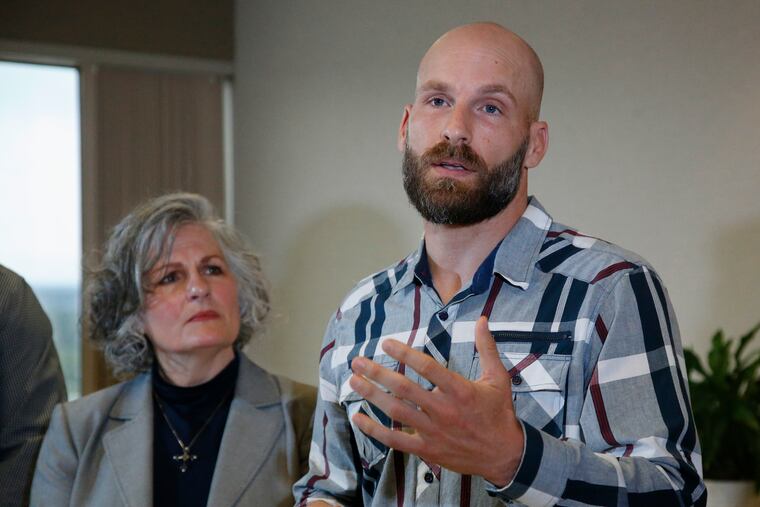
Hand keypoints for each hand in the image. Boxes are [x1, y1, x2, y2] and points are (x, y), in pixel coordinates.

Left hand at [349, 316, 523, 485]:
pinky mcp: (427, 449)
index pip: (427, 367)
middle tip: (357, 361)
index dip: (404, 353)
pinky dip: (374, 430)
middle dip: (377, 373)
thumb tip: (481, 319)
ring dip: (372, 395)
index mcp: (459, 390)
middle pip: (404, 388)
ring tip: (354, 381)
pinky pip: (395, 440)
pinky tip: (358, 418)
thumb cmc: (499, 413)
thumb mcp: (498, 378)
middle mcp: (443, 410)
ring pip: (396, 412)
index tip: (386, 343)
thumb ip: (487, 347)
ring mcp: (433, 431)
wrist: (505, 455)